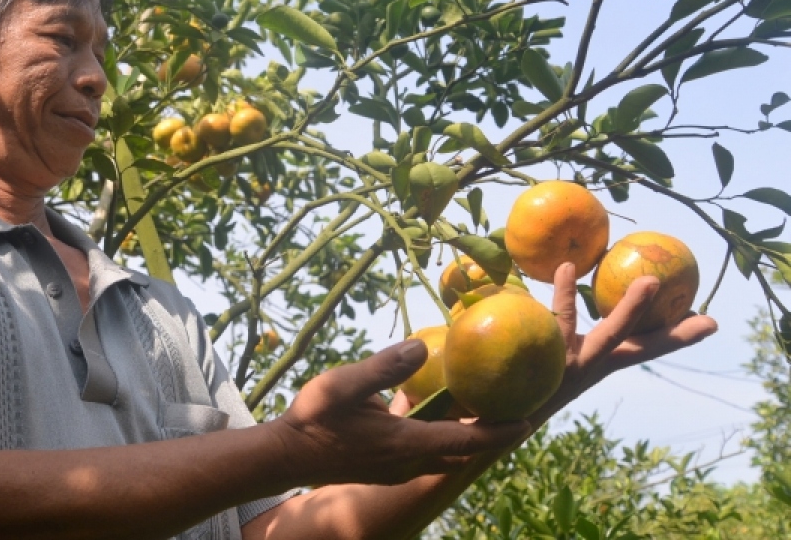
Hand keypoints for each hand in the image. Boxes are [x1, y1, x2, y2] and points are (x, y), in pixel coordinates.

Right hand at [271, 341, 529, 487]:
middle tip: (514, 408)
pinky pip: (429, 454)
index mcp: (405, 444)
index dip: (499, 431)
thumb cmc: (312, 418)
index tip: (529, 419)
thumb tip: (422, 346)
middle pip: (464, 452)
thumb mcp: (343, 386)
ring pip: (447, 456)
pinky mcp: (388, 468)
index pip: (466, 441)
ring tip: (483, 409)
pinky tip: (440, 412)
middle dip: (490, 434)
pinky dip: (445, 438)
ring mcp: (398, 469)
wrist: (286, 454)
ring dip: (468, 437)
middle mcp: (409, 463)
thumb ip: (383, 368)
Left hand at [535, 262, 717, 421]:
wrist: (494, 408)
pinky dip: (563, 294)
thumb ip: (569, 319)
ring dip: (632, 311)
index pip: (645, 348)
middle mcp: (593, 365)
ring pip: (611, 335)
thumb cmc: (529, 370)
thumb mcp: (556, 347)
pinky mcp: (549, 354)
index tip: (709, 324)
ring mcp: (574, 362)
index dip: (677, 337)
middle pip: (642, 348)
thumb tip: (570, 270)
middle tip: (708, 321)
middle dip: (674, 335)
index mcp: (600, 362)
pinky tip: (566, 267)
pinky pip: (559, 319)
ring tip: (651, 284)